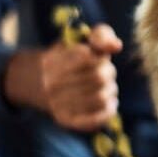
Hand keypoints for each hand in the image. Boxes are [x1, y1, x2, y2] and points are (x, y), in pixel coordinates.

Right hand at [4, 24, 121, 131]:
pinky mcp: (65, 120)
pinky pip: (93, 120)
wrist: (41, 82)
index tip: (99, 58)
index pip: (88, 57)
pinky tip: (110, 104)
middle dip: (109, 73)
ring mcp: (56, 104)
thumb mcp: (82, 39)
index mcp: (53, 60)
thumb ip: (101, 35)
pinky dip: (108, 111)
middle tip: (106, 73)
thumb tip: (116, 46)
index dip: (101, 57)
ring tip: (108, 88)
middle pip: (99, 77)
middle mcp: (50, 84)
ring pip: (100, 98)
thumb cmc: (72, 57)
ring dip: (111, 91)